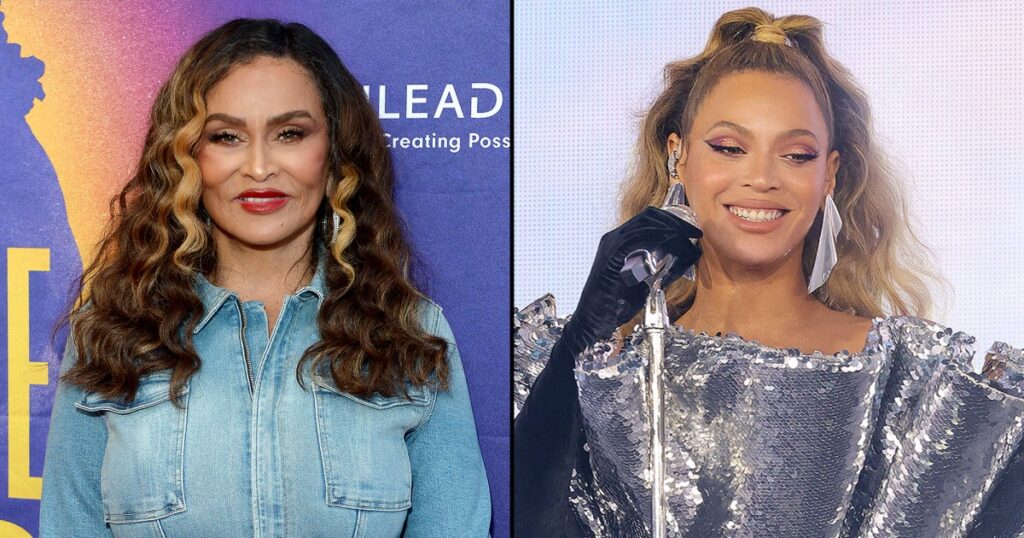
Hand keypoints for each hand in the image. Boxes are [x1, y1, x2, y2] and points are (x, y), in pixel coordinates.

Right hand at [557, 206, 701, 360]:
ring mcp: (611, 244)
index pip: (650, 219)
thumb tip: (691, 255)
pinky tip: (672, 243)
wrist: (594, 319)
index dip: (675, 221)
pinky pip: (637, 237)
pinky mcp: (611, 254)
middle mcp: (615, 237)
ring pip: (646, 222)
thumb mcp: (649, 281)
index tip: (693, 232)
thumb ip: (667, 267)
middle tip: (695, 233)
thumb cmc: (618, 304)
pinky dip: (658, 236)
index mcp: (622, 241)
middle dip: (677, 221)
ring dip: (672, 228)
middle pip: (650, 215)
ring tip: (688, 240)